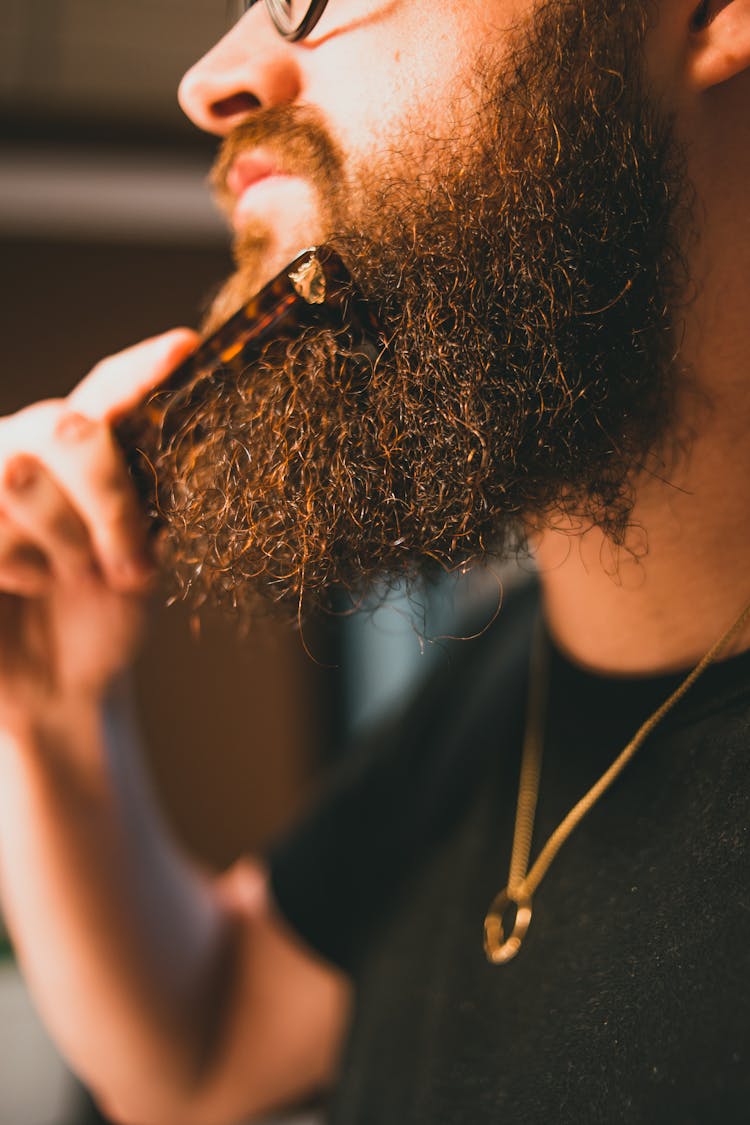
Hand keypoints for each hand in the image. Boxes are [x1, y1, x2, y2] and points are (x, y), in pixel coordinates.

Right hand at [0, 330, 197, 728]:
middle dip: (110, 499)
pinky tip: (29, 585)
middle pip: (68, 429)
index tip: (185, 349)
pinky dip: (21, 566)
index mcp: (82, 449)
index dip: (142, 369)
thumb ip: (157, 504)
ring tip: (74, 579)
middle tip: (127, 564)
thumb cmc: (99, 617)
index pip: (109, 390)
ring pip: (22, 478)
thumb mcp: (144, 559)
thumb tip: (198, 452)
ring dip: (66, 544)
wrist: (52, 687)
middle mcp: (28, 448)